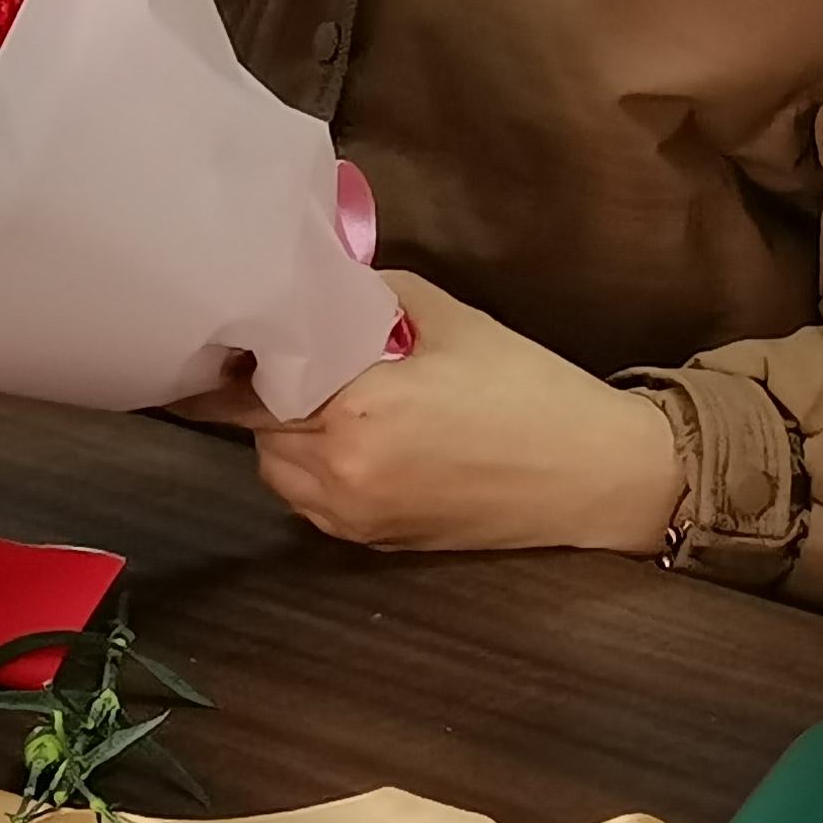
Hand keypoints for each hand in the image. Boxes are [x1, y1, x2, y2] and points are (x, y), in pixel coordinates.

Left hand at [223, 272, 683, 556]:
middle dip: (272, 395)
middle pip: (258, 429)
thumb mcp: (458, 321)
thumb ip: (380, 294)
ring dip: (288, 437)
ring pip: (276, 471)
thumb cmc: (532, 392)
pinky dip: (316, 472)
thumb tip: (327, 282)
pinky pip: (310, 502)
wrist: (594, 475)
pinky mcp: (371, 541)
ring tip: (337, 407)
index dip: (234, 365)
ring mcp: (352, 514)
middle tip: (306, 364)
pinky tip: (362, 446)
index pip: (249, 389)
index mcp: (356, 409)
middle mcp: (340, 470)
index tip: (228, 342)